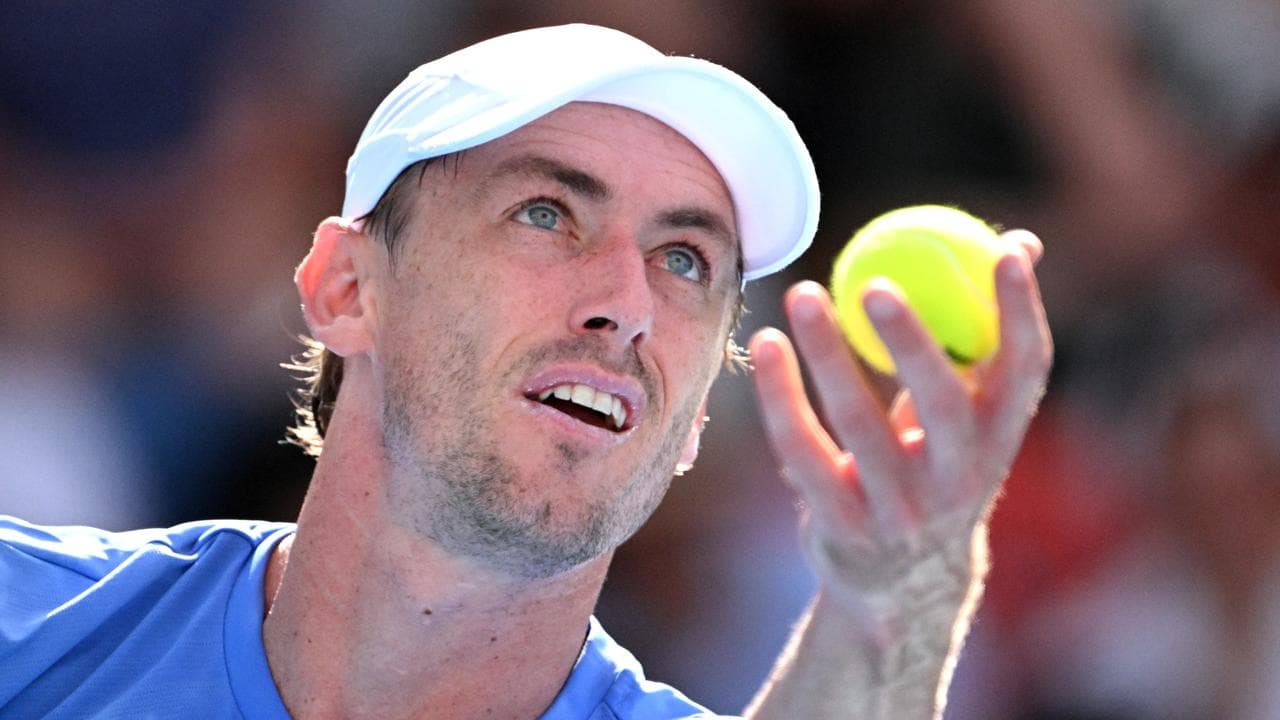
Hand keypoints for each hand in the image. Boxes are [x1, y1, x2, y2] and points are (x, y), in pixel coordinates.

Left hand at [748, 231, 1051, 634]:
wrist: (903, 584)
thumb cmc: (937, 466)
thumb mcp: (972, 414)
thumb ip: (987, 333)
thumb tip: (1021, 242)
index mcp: (1000, 439)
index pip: (1027, 370)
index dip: (1021, 310)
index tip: (1003, 249)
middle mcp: (959, 479)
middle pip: (941, 403)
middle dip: (911, 340)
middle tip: (873, 280)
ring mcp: (900, 510)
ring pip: (858, 424)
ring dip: (827, 354)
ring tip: (803, 294)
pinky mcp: (842, 525)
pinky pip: (803, 450)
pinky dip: (780, 395)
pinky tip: (766, 346)